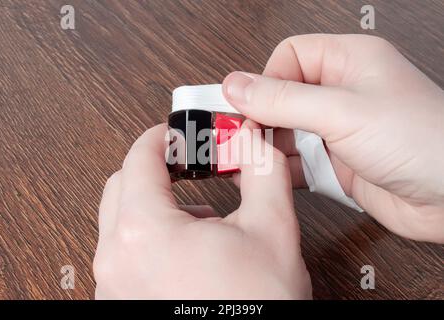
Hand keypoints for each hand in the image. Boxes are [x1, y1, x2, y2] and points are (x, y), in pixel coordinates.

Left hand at [94, 122, 310, 298]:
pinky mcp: (120, 301)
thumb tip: (254, 137)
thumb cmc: (256, 309)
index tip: (181, 130)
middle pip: (122, 185)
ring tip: (204, 217)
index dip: (164, 135)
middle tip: (192, 164)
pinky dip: (153, 237)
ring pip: (122, 221)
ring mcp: (112, 286)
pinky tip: (191, 251)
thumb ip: (262, 169)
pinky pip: (126, 253)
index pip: (139, 158)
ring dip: (158, 205)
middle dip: (158, 168)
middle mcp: (115, 260)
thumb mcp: (272, 229)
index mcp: (144, 234)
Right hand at [222, 34, 443, 242]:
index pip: (288, 58)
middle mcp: (341, 94)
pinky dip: (281, 171)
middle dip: (259, 118)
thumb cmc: (425, 141)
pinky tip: (268, 177)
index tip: (243, 106)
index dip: (263, 80)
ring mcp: (338, 131)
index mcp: (348, 62)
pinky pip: (298, 163)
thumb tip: (237, 87)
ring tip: (248, 160)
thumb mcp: (343, 112)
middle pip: (282, 97)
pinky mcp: (338, 164)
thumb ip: (283, 100)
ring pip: (286, 133)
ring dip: (267, 147)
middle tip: (239, 137)